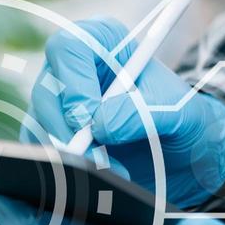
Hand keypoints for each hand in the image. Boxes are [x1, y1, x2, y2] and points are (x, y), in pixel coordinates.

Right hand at [26, 17, 224, 208]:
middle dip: (69, 131)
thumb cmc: (184, 119)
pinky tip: (95, 182)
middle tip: (98, 159)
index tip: (91, 119)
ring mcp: (58, 104)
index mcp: (103, 42)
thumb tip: (100, 126)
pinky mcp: (53, 137)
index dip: (74, 84)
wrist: (186, 152)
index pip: (69, 48)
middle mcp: (72, 69)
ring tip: (112, 173)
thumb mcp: (179, 113)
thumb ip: (142, 113)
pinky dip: (63, 171)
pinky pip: (40, 153)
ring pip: (38, 125)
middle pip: (46, 91)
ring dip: (69, 155)